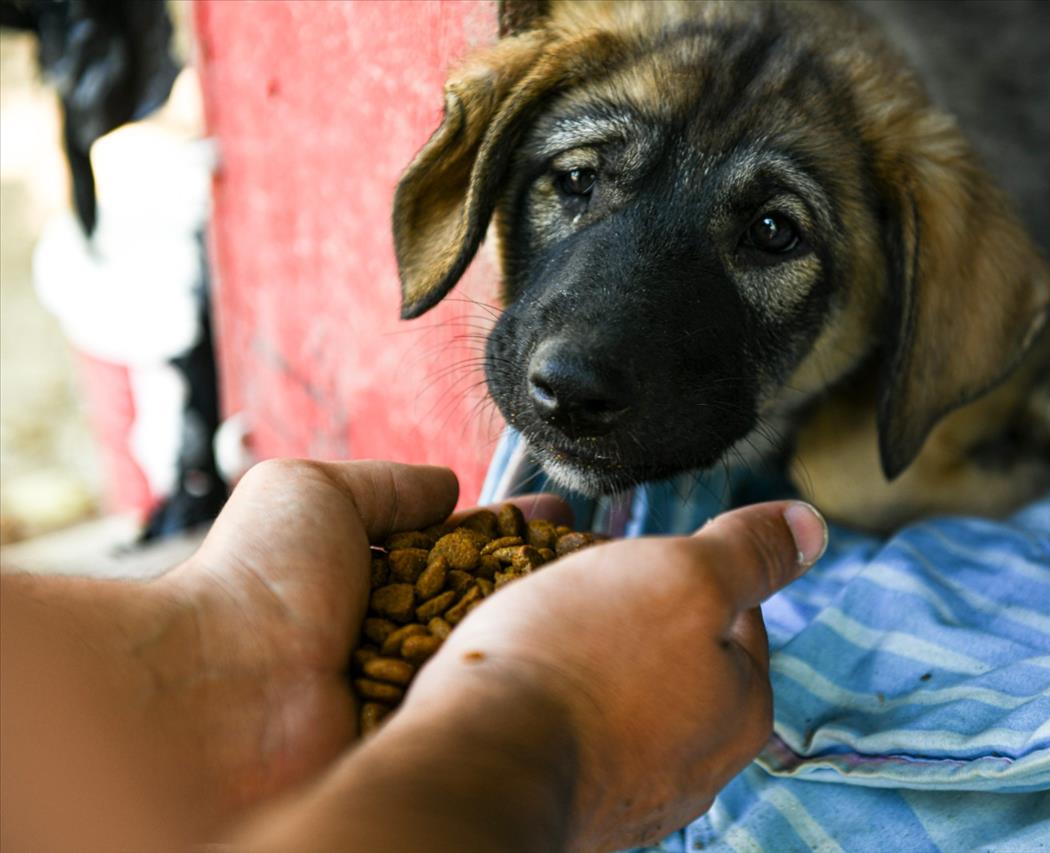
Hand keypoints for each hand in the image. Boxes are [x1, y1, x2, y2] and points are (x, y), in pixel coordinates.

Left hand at [156, 459, 565, 821]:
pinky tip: (574, 660)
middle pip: (488, 600)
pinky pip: (484, 706)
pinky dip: (523, 682)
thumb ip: (385, 484)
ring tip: (607, 599)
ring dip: (543, 624)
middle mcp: (392, 633)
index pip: (460, 549)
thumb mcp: (312, 491)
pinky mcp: (418, 735)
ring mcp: (407, 689)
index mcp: (366, 577)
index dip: (511, 533)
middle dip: (544, 576)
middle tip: (604, 556)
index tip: (561, 517)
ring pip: (494, 650)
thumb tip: (445, 484)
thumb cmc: (251, 583)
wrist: (222, 689)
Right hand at [250, 498, 828, 852]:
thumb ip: (750, 552)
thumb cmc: (580, 662)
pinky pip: (573, 731)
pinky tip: (518, 682)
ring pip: (620, 691)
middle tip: (577, 588)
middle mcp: (701, 766)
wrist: (474, 767)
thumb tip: (809, 525)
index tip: (632, 561)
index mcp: (743, 709)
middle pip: (675, 653)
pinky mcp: (573, 805)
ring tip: (537, 631)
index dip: (684, 569)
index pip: (736, 611)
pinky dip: (552, 701)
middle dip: (632, 612)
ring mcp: (633, 794)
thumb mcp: (684, 576)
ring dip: (586, 654)